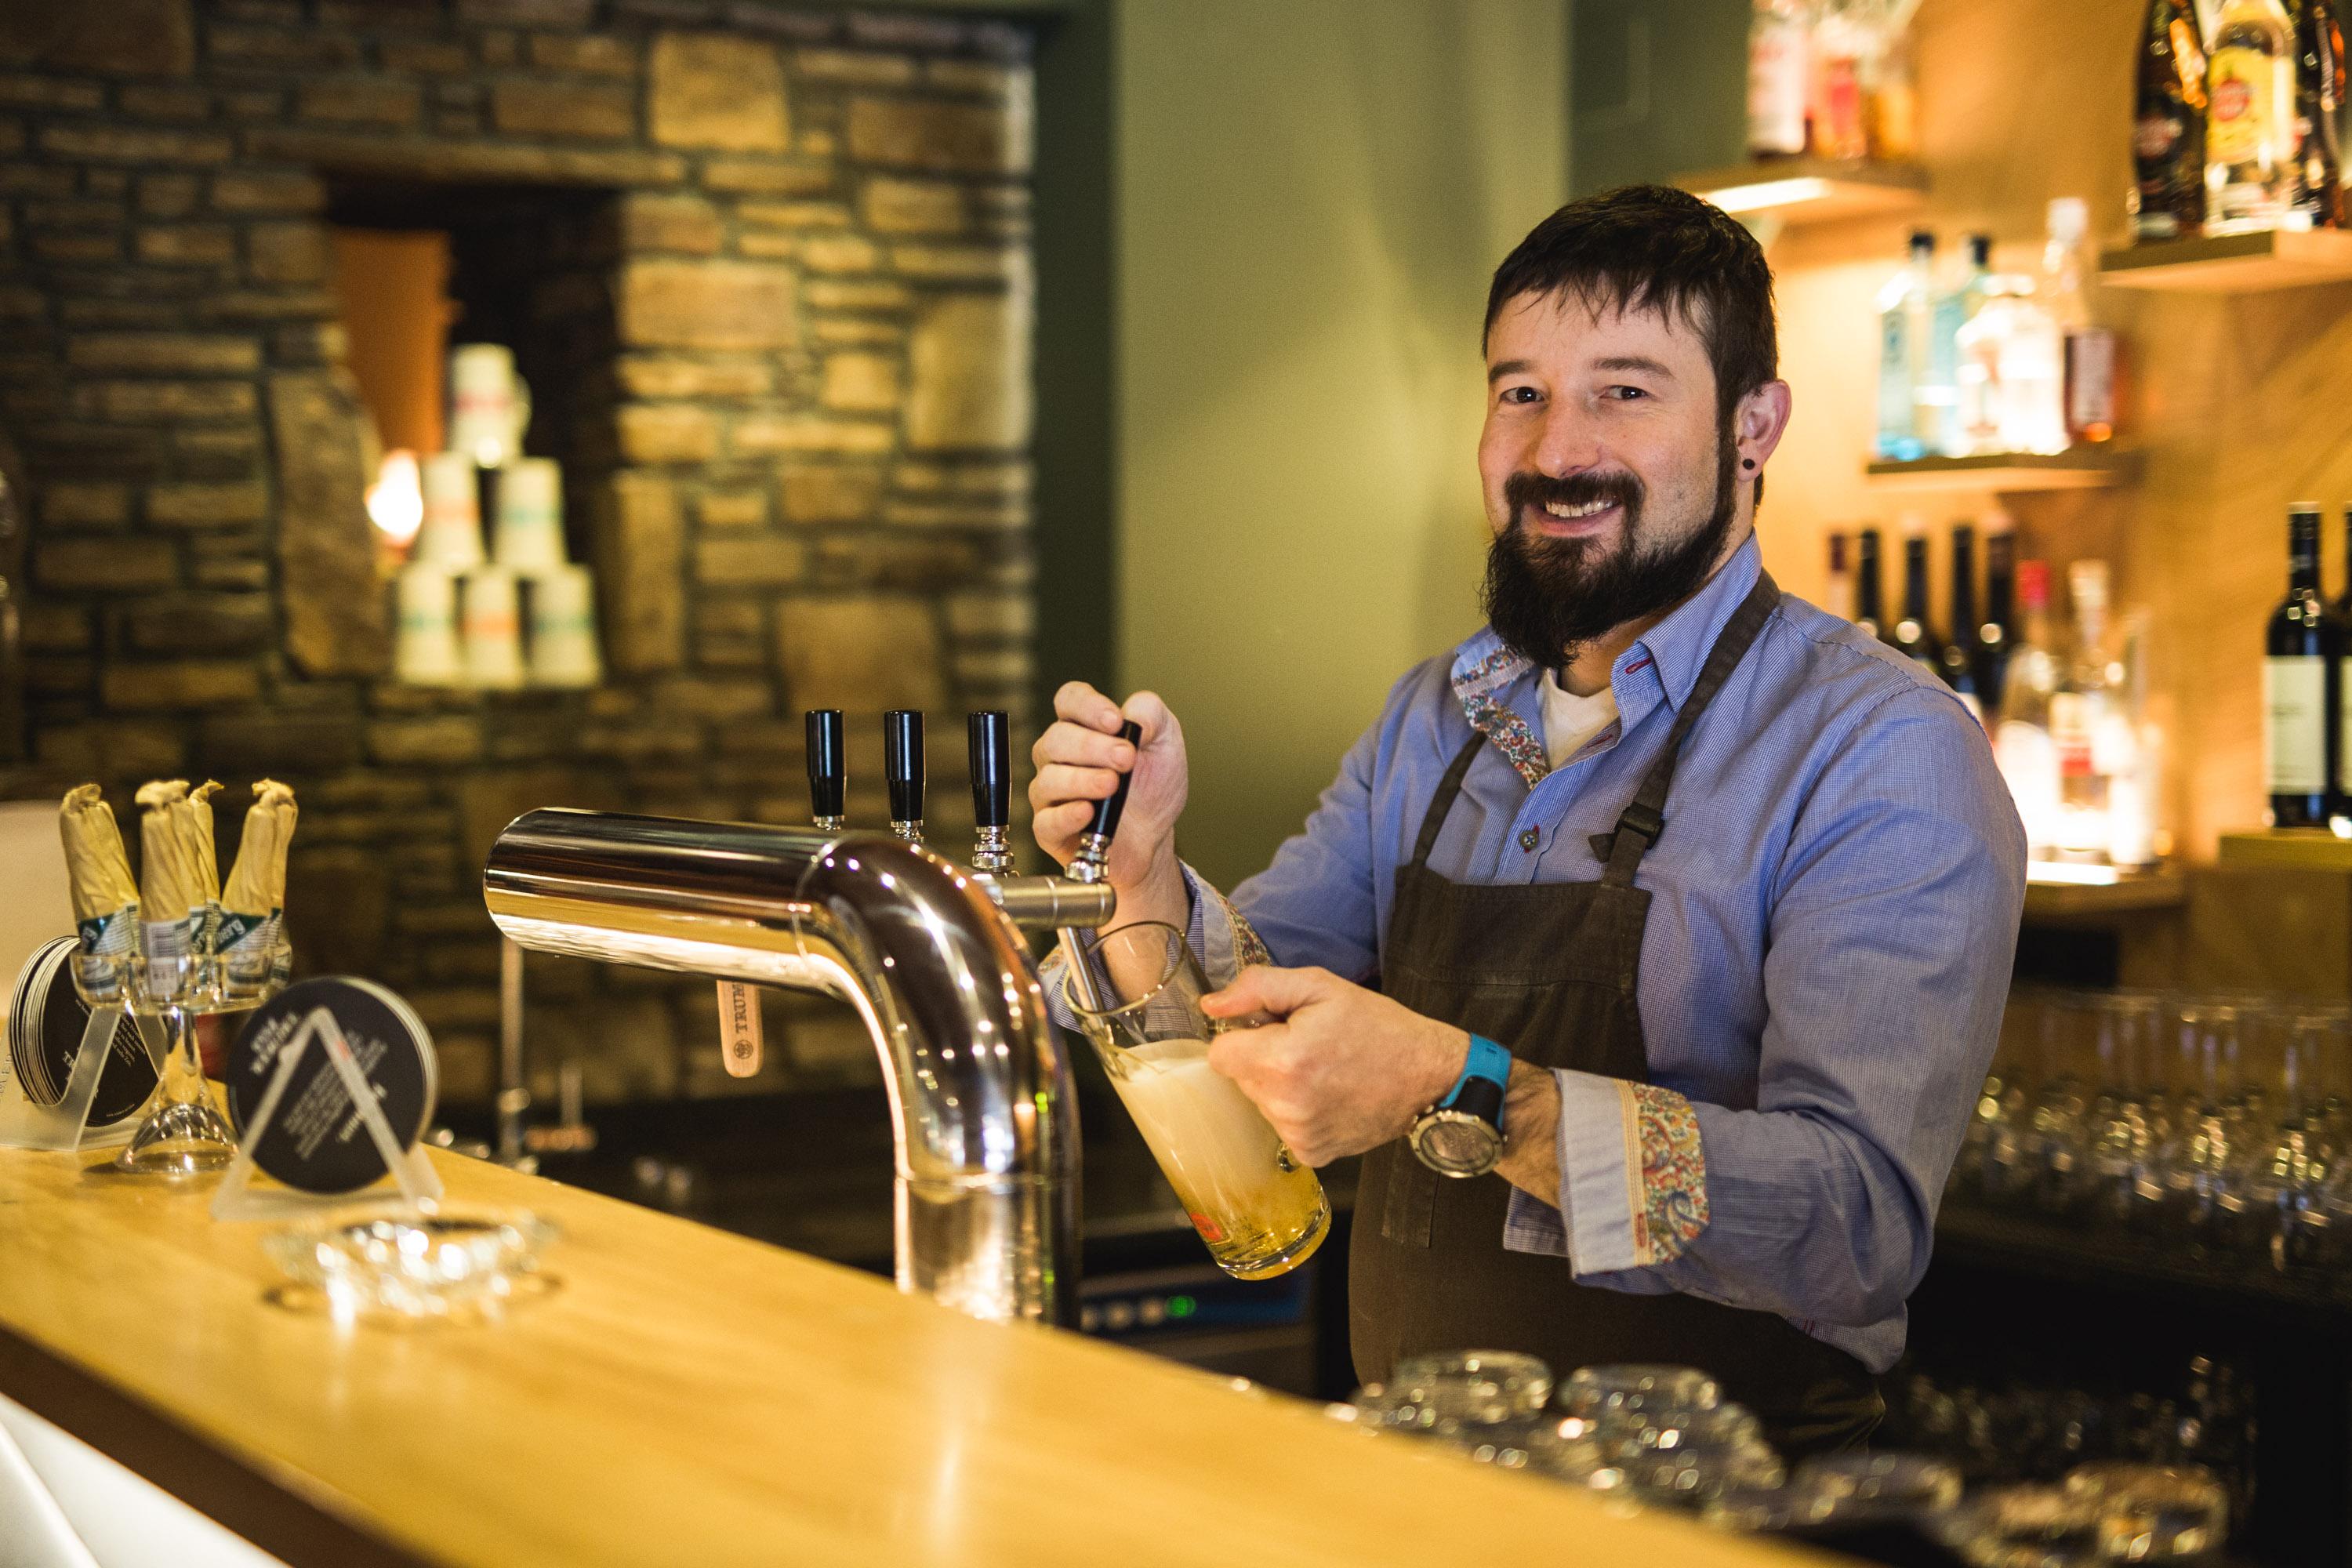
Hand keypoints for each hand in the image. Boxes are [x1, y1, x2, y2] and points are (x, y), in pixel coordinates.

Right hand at [1028, 682, 1188, 923]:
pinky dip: (1067, 815)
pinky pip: (1046, 821)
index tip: (1115, 722)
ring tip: (1113, 785)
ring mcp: (1051, 792)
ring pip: (1049, 779)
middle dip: (1093, 747)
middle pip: (1057, 738)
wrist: (1154, 836)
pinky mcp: (1049, 829)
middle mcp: (1059, 756)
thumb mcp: (1165, 742)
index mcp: (1083, 727)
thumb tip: (1132, 711)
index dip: (1087, 706)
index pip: (1069, 700)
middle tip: (1127, 758)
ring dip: (1083, 780)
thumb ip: (1150, 714)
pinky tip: (1089, 811)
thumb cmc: (1153, 786)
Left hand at [1201, 966, 1468, 1167]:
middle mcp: (1284, 1106)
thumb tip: (1211, 1005)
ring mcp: (1298, 1135)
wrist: (1430, 1075)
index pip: (1219, 1054)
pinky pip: (1283, 1126)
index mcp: (1281, 1061)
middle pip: (1240, 1079)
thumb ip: (1258, 989)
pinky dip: (1297, 1111)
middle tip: (1307, 1045)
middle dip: (1263, 1059)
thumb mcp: (1320, 987)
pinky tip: (1330, 1096)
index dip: (1243, 1036)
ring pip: (1260, 1103)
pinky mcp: (1313, 1153)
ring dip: (1279, 1086)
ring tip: (1323, 1071)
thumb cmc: (1378, 1026)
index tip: (1273, 1029)